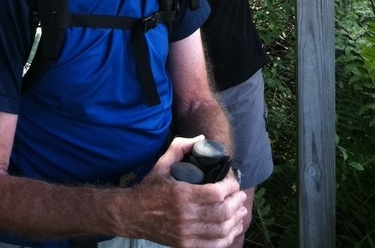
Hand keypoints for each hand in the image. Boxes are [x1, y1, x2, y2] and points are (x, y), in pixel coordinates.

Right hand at [127, 137, 246, 247]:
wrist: (132, 214)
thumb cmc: (149, 187)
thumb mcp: (163, 163)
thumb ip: (181, 147)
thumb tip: (201, 138)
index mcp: (181, 194)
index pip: (215, 193)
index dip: (229, 188)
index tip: (233, 182)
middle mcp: (185, 216)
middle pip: (222, 212)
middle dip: (236, 203)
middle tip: (241, 196)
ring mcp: (185, 234)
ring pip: (220, 230)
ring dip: (235, 221)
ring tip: (241, 211)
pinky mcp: (184, 246)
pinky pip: (212, 245)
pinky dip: (226, 238)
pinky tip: (232, 230)